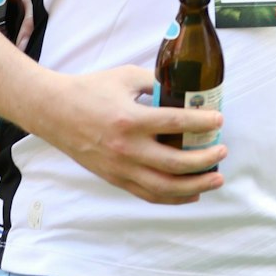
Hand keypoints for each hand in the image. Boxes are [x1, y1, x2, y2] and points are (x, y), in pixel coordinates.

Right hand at [26, 65, 227, 204]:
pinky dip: (172, 198)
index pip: (177, 123)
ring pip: (164, 187)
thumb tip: (185, 87)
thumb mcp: (126, 77)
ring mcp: (120, 168)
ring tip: (216, 178)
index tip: (219, 120)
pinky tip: (192, 193)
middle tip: (222, 151)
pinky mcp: (114, 178)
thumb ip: (156, 82)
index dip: (203, 122)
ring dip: (195, 186)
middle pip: (175, 163)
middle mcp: (126, 148)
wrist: (52, 112)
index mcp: (131, 120)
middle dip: (205, 160)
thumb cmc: (90, 90)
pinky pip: (148, 194)